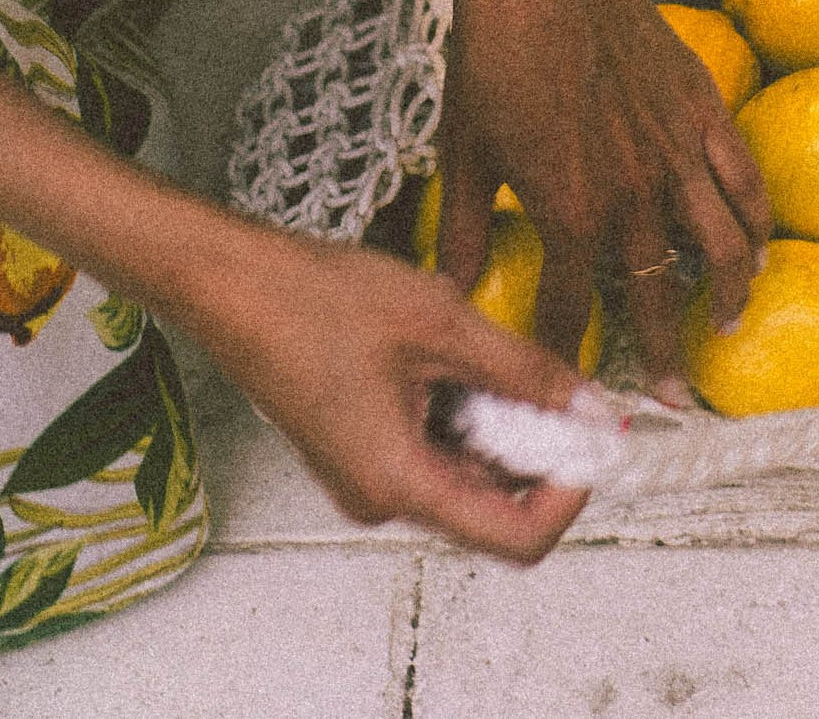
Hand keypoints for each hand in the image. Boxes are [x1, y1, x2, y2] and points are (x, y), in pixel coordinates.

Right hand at [176, 214, 589, 561]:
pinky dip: (461, 411)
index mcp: (399, 482)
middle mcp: (380, 497)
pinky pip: (431, 449)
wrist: (227, 281)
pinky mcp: (357, 450)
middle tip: (552, 381)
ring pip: (464, 471)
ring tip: (482, 351)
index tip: (591, 442)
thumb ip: (523, 371)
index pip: (517, 538)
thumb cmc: (309, 301)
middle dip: (536, 447)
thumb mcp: (441, 324)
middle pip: (493, 503)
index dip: (571, 496)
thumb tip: (586, 404)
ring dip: (496, 422)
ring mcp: (365, 477)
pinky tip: (449, 355)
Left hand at [436, 0, 772, 404]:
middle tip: (670, 399)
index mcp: (568, 211)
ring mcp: (676, 153)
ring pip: (722, 247)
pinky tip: (758, 245)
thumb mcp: (461, 152)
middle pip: (657, 296)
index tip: (571, 391)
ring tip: (726, 326)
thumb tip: (447, 291)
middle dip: (662, 356)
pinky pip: (744, 180)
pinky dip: (757, 221)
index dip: (569, 357)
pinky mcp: (703, 111)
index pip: (571, 309)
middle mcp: (632, 195)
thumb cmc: (491, 54)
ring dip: (727, 296)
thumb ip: (459, 230)